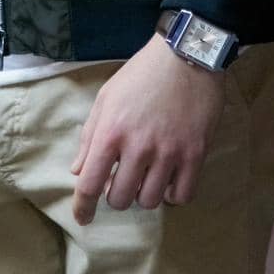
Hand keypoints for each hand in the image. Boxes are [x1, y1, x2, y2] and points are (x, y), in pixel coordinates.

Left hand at [69, 34, 226, 224]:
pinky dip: (172, 194)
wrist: (186, 55)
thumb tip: (78, 171)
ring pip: (150, 200)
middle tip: (122, 180)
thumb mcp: (107, 98)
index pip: (91, 183)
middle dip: (117, 195)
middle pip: (121, 199)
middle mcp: (138, 146)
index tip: (83, 218)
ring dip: (144, 194)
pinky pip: (181, 195)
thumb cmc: (141, 75)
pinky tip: (169, 179)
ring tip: (146, 176)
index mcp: (111, 131)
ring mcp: (169, 152)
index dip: (83, 206)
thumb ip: (90, 136)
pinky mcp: (195, 154)